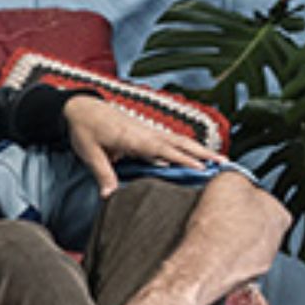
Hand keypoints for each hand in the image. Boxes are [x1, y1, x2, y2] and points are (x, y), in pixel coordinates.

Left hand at [64, 95, 219, 196]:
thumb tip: (110, 195)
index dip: (184, 159)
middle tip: (224, 164)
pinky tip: (195, 155)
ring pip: (178, 140)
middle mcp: (146, 132)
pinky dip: (186, 146)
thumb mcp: (90, 153)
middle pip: (180, 142)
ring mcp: (147, 130)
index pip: (164, 150)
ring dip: (199, 149)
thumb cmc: (84, 129)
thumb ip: (103, 173)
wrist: (80, 108)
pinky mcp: (145, 131)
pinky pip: (170, 140)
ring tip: (218, 161)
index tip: (203, 168)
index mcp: (134, 137)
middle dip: (203, 153)